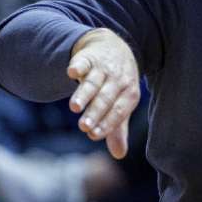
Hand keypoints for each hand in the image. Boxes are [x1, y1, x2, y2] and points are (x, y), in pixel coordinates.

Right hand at [66, 28, 139, 158]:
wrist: (115, 47)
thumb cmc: (117, 83)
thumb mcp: (122, 103)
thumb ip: (117, 128)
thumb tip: (119, 155)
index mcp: (130, 93)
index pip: (119, 110)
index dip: (107, 123)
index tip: (94, 135)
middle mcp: (118, 80)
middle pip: (106, 98)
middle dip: (95, 113)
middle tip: (84, 126)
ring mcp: (103, 67)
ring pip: (94, 82)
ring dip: (84, 94)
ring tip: (74, 107)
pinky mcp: (89, 56)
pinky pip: (84, 61)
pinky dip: (78, 66)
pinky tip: (72, 72)